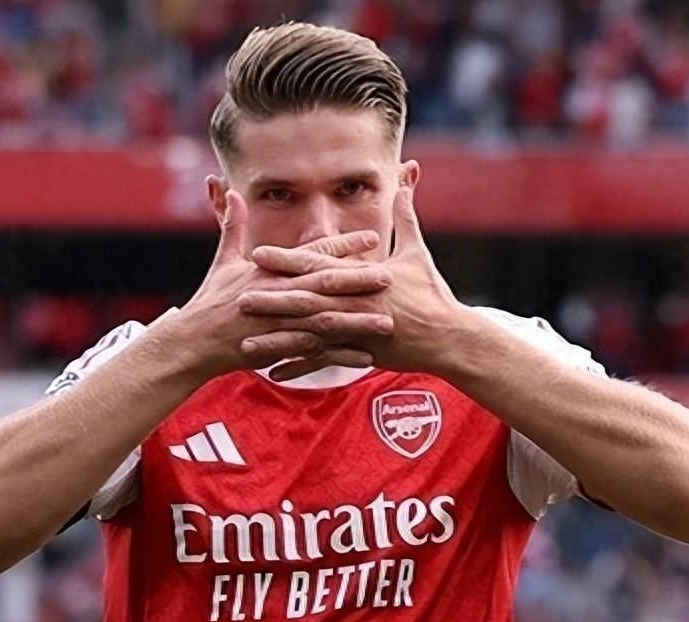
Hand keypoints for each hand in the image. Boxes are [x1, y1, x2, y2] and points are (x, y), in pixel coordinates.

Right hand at [167, 190, 396, 378]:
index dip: (342, 246)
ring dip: (357, 322)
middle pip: (324, 285)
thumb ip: (232, 227)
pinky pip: (314, 353)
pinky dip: (339, 355)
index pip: (311, 254)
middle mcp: (276, 294)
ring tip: (386, 321)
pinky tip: (365, 357)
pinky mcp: (277, 348)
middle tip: (389, 277)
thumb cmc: (210, 302)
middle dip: (358, 280)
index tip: (371, 238)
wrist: (193, 341)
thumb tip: (231, 192)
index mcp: (268, 271)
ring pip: (325, 321)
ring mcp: (278, 323)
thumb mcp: (223, 261)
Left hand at [241, 187, 465, 380]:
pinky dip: (299, 367)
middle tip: (239, 299)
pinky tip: (274, 372)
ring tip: (247, 343)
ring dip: (278, 340)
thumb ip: (406, 218)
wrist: (449, 337)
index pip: (319, 266)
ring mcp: (357, 332)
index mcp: (364, 277)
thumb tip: (406, 181)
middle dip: (272, 300)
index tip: (258, 254)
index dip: (287, 260)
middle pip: (307, 302)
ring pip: (310, 336)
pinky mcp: (361, 354)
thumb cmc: (433, 295)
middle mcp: (356, 304)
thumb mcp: (418, 253)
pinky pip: (324, 363)